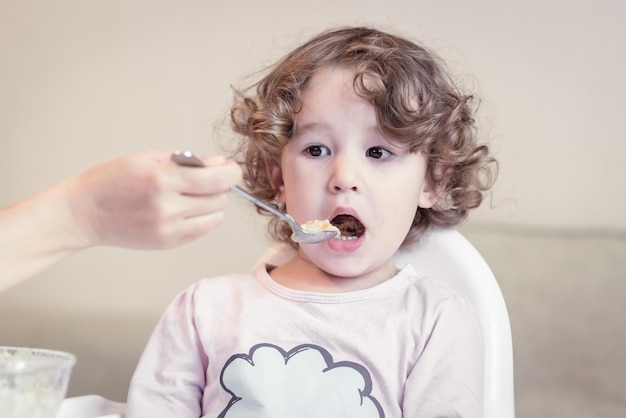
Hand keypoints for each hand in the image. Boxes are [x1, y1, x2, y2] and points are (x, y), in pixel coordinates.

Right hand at [66, 150, 241, 248]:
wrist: (85, 212)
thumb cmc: (112, 180)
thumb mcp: (148, 158)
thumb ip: (189, 161)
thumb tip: (220, 164)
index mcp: (162, 180)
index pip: (218, 179)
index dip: (232, 172)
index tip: (230, 168)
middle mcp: (168, 207)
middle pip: (220, 198)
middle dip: (220, 186)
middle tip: (208, 178)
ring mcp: (168, 228)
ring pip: (216, 216)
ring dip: (214, 203)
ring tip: (196, 195)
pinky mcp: (168, 242)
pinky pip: (203, 230)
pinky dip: (204, 218)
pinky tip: (188, 208)